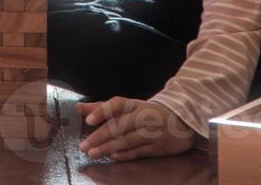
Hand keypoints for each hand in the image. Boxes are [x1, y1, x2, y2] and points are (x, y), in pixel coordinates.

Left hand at [76, 97, 196, 160]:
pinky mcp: (157, 147)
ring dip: (108, 148)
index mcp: (135, 104)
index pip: (117, 104)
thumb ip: (102, 108)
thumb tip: (78, 108)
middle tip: (84, 145)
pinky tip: (112, 156)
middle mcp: (143, 117)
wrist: (182, 121)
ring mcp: (151, 133)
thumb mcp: (128, 107)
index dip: (102, 111)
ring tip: (93, 153)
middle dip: (99, 137)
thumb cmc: (148, 114)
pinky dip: (124, 155)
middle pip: (119, 125)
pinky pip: (138, 152)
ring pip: (126, 141)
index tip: (88, 120)